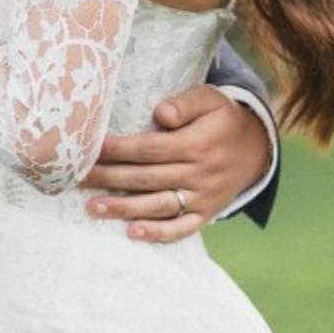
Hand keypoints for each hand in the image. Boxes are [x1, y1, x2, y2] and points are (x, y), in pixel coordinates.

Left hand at [79, 84, 271, 241]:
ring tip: (92, 208)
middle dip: (109, 178)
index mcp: (198, 144)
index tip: (91, 149)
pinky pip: (182, 228)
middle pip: (147, 178)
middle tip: (76, 178)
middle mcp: (200, 173)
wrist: (257, 147)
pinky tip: (132, 233)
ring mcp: (203, 197)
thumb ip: (186, 103)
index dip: (119, 150)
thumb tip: (161, 114)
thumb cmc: (222, 118)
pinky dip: (159, 233)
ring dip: (124, 208)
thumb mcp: (211, 99)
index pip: (150, 149)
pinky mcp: (206, 213)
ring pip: (159, 205)